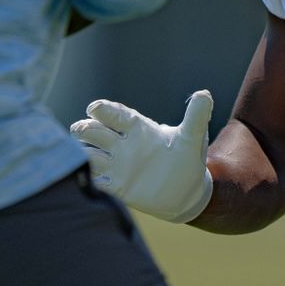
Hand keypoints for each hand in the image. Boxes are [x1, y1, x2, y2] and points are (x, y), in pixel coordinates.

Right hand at [70, 90, 213, 222]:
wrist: (186, 191)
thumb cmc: (186, 158)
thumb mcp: (192, 137)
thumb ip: (196, 117)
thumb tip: (204, 94)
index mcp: (137, 128)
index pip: (116, 114)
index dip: (103, 110)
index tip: (94, 108)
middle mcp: (121, 144)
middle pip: (93, 131)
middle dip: (84, 129)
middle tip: (82, 131)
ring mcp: (116, 165)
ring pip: (88, 154)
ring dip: (82, 154)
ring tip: (79, 155)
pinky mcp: (115, 186)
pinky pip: (95, 181)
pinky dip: (87, 179)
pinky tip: (83, 179)